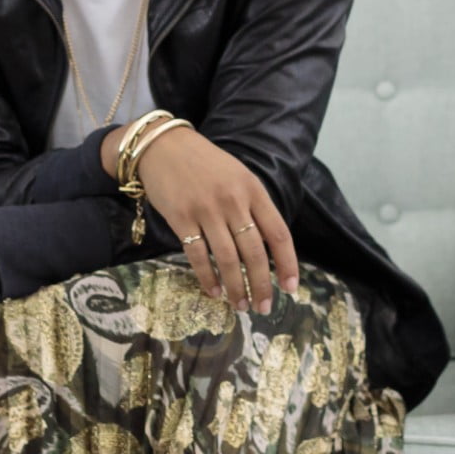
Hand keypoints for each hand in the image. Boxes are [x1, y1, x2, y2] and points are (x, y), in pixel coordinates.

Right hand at [133, 126, 298, 313]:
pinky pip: (197, 254)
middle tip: (263, 307)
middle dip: (261, 285)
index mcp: (253, 190)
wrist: (163, 146)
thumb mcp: (238, 177)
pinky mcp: (181, 217)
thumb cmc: (204, 164)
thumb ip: (253, 207)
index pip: (278, 234)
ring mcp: (206, 209)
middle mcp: (233, 201)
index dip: (288, 264)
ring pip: (227, 259)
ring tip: (240, 305)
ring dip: (236, 287)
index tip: (291, 288)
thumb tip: (268, 248)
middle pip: (254, 252)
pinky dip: (207, 277)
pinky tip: (214, 291)